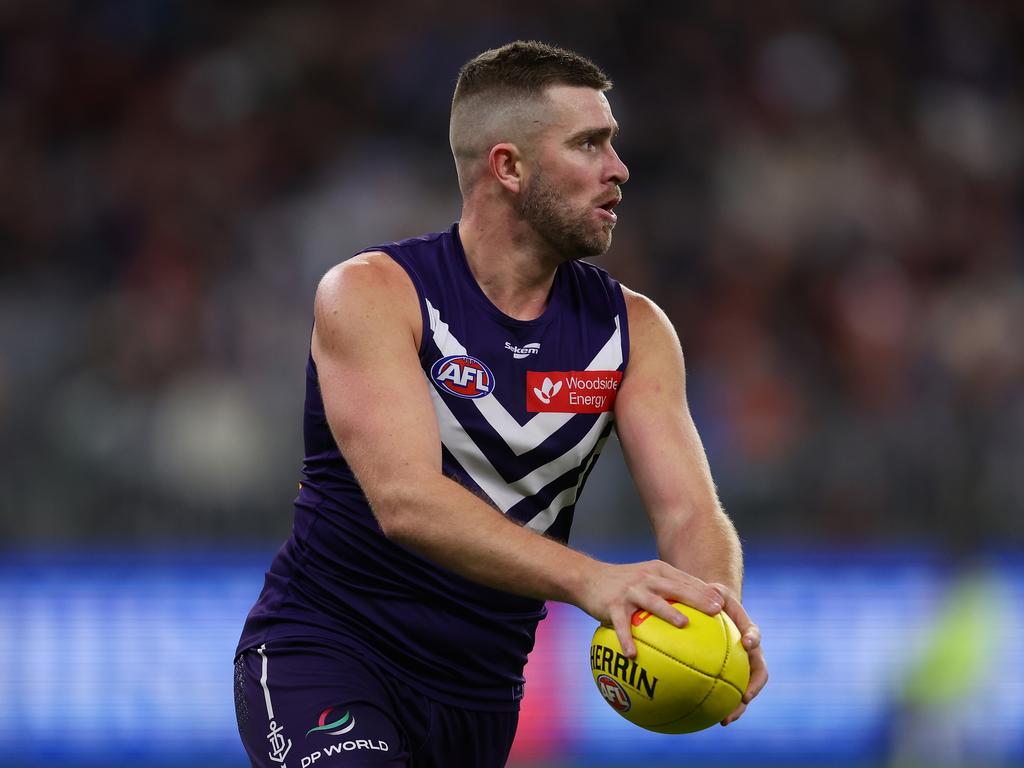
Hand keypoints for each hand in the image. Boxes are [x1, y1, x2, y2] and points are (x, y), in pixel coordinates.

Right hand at [577, 560, 724, 657]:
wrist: (588, 578)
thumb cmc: (624, 585)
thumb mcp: (646, 580)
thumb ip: (668, 591)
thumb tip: (696, 615)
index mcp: (658, 572)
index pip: (686, 580)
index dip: (705, 591)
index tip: (724, 605)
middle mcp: (646, 578)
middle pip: (675, 588)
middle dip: (697, 598)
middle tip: (715, 611)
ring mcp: (629, 591)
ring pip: (652, 602)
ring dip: (668, 612)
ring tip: (683, 625)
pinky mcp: (612, 604)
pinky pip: (621, 624)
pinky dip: (627, 639)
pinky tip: (632, 655)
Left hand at [707, 582, 767, 725]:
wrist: (716, 609)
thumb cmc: (714, 599)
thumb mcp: (716, 592)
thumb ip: (714, 594)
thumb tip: (710, 596)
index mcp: (748, 631)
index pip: (755, 635)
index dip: (752, 638)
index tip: (746, 642)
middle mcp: (749, 652)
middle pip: (757, 674)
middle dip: (752, 689)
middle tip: (743, 700)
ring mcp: (741, 666)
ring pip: (743, 690)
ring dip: (737, 707)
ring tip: (724, 720)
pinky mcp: (727, 675)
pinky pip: (723, 692)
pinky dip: (715, 705)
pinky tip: (698, 715)